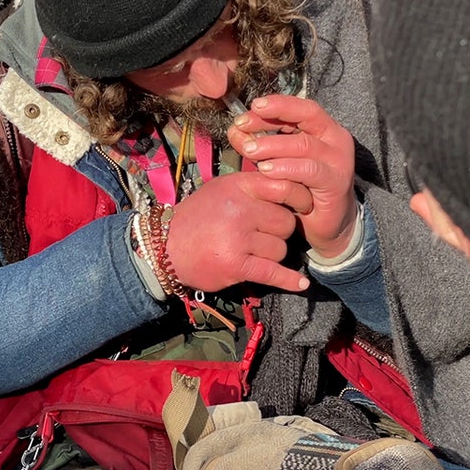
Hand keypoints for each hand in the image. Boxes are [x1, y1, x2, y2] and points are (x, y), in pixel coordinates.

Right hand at [166, 172, 312, 292]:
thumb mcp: (222, 189)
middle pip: (286, 223)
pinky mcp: (235, 264)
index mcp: (238, 186)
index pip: (285, 187)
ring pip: (280, 249)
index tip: (305, 206)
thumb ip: (253, 186)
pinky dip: (289, 280)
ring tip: (252, 252)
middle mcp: (239, 209)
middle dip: (280, 232)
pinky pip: (273, 272)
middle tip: (264, 235)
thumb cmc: (197, 217)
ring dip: (272, 254)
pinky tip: (301, 284)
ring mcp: (237, 237)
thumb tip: (291, 185)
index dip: (300, 198)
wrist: (165, 248)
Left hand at [227, 94, 357, 257]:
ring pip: (304, 144)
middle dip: (271, 118)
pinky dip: (286, 168)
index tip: (249, 110)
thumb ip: (259, 144)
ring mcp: (339, 160)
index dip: (275, 105)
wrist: (327, 224)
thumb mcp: (278, 161)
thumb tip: (235, 130)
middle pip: (306, 116)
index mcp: (323, 127)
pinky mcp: (337, 182)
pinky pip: (309, 170)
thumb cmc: (301, 188)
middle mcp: (335, 138)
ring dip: (273, 146)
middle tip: (242, 126)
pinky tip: (266, 171)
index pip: (299, 107)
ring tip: (249, 151)